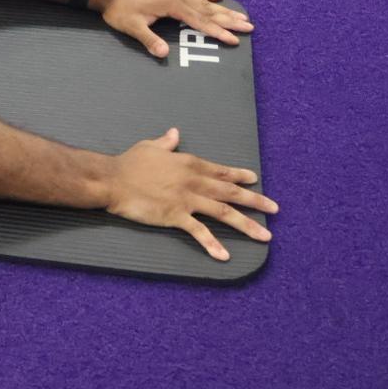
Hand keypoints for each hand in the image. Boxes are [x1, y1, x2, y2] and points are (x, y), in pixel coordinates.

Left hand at [95, 0, 252, 58]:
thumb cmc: (119, 11)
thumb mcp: (132, 27)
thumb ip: (148, 40)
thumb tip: (163, 55)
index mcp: (172, 5)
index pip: (200, 22)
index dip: (218, 32)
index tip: (234, 40)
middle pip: (208, 11)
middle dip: (229, 21)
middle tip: (249, 27)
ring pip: (204, 2)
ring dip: (223, 9)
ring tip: (242, 14)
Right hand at [105, 127, 276, 260]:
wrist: (113, 180)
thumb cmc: (129, 162)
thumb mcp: (149, 147)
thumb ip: (166, 143)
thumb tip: (174, 133)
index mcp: (188, 163)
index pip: (220, 171)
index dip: (239, 175)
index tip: (254, 179)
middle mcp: (193, 181)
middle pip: (230, 191)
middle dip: (255, 200)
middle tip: (275, 208)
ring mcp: (186, 199)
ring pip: (223, 212)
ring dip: (247, 224)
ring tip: (265, 235)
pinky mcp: (175, 216)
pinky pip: (199, 232)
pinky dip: (213, 244)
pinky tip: (225, 255)